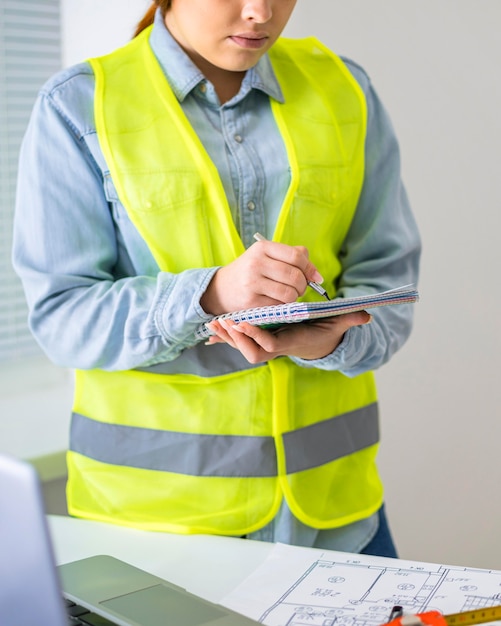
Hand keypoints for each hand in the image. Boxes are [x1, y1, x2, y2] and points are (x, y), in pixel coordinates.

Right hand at [200, 239, 323, 315]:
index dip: (310, 268)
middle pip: (295, 276)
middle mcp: (256, 263)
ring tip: (288, 295)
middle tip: (299, 289)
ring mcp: (252, 283)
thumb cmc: (250, 272)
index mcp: (262, 248)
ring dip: (295, 297)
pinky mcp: (251, 301)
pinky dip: (283, 306)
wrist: (221, 289)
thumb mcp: (266, 257)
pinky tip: (276, 302)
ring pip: (289, 293)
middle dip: (303, 285)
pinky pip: (279, 305)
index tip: (314, 278)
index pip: (297, 256)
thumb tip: (317, 275)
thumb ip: (292, 258)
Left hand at [205, 311, 371, 362]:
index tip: (243, 322)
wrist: (319, 342)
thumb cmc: (327, 331)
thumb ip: (349, 319)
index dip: (256, 335)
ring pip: (242, 348)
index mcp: (292, 342)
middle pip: (251, 352)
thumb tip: (367, 316)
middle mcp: (277, 347)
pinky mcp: (260, 342)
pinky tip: (213, 326)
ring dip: (227, 337)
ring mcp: (268, 346)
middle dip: (236, 340)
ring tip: (214, 322)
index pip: (270, 344)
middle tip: (224, 322)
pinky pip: (240, 341)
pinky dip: (226, 336)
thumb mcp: (338, 323)